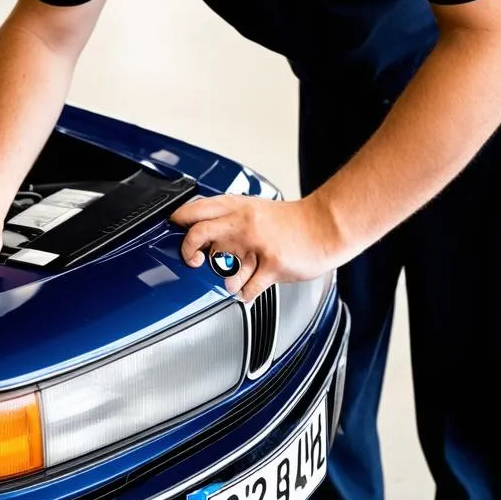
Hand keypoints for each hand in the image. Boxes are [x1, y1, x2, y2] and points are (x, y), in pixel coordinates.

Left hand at [169, 195, 339, 302]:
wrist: (325, 226)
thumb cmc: (291, 221)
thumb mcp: (254, 209)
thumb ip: (229, 218)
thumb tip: (201, 231)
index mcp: (237, 206)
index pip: (196, 209)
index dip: (179, 220)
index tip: (175, 230)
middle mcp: (243, 223)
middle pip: (198, 233)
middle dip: (188, 251)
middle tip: (195, 260)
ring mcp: (257, 245)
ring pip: (221, 268)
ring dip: (225, 278)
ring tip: (237, 275)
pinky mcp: (272, 265)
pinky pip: (247, 288)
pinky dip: (245, 293)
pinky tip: (251, 287)